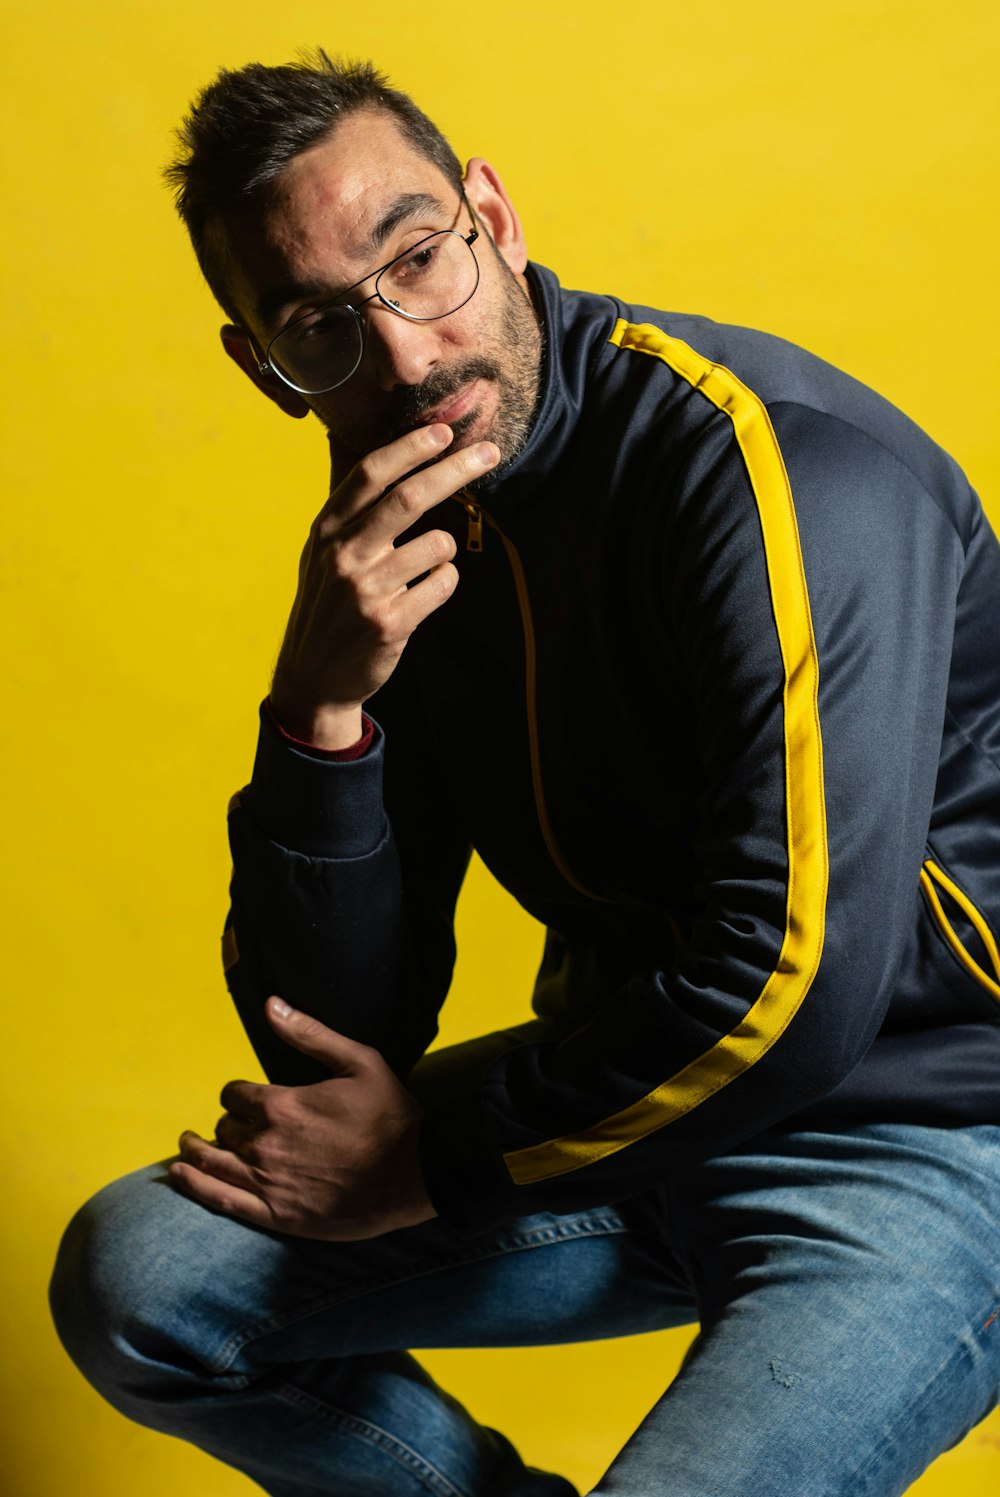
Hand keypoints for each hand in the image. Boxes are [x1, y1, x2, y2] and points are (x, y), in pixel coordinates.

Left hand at [169, 999, 437, 1239]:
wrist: (417, 1173)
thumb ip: (309, 1033)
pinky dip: (195, 1185)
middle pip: (224, 1128)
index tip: (245, 1099)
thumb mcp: (359, 1060)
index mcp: (283, 1105)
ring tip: (184, 1147)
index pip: (234, 1095)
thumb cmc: (391, 1115)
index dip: (237, 1095)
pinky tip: (179, 1175)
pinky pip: (221, 1200)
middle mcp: (266, 1143)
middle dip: (226, 1122)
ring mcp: (268, 1182)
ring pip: (215, 1162)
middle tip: (231, 1125)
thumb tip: (271, 1003)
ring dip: (195, 1152)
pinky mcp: (277, 1215)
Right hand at [270, 424, 499, 746]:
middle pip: (409, 497)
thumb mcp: (321, 554)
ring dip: (447, 545)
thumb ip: (349, 513)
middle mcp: (344, 555)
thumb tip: (379, 457)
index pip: (370, 474)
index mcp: (326, 531)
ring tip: (432, 558)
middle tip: (489, 454)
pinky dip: (445, 581)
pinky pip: (442, 585)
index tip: (443, 432)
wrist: (313, 678)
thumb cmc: (326, 607)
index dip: (410, 449)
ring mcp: (367, 590)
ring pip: (436, 544)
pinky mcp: (390, 623)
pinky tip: (427, 591)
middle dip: (455, 470)